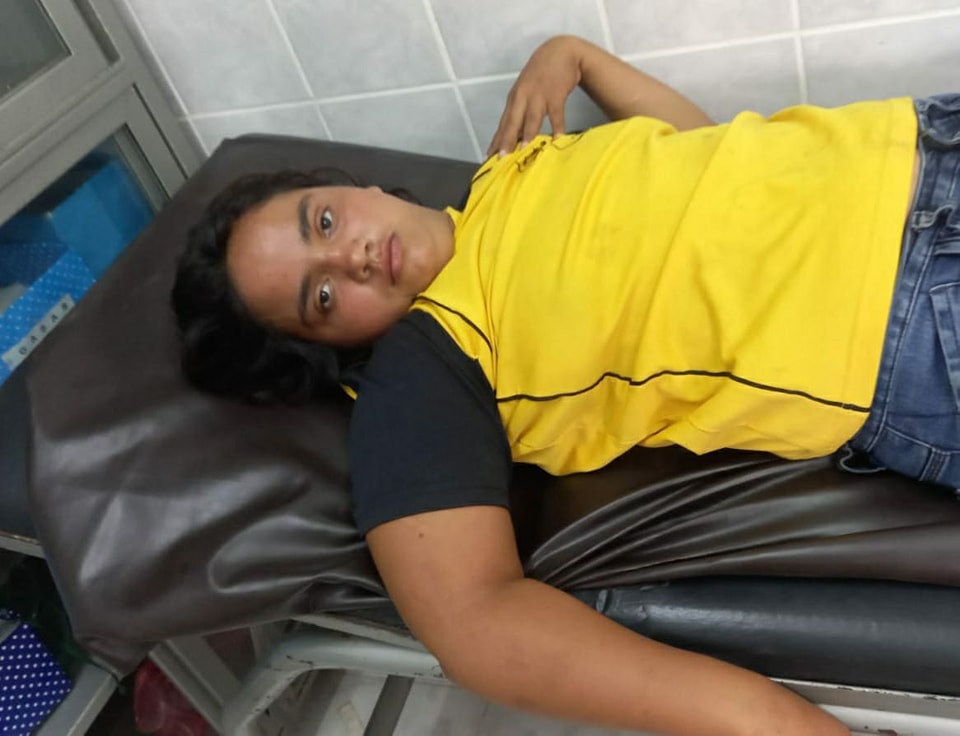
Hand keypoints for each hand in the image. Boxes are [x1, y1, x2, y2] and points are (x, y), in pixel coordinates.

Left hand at [487, 36, 582, 156]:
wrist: (561, 51)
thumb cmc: (542, 74)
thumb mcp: (527, 90)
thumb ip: (521, 110)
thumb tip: (516, 136)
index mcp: (515, 98)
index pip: (503, 123)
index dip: (496, 140)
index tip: (489, 157)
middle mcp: (523, 97)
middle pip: (512, 122)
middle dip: (506, 140)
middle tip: (501, 158)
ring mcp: (539, 95)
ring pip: (531, 118)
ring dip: (527, 134)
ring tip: (523, 150)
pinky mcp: (555, 94)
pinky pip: (556, 114)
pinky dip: (557, 126)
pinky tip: (557, 138)